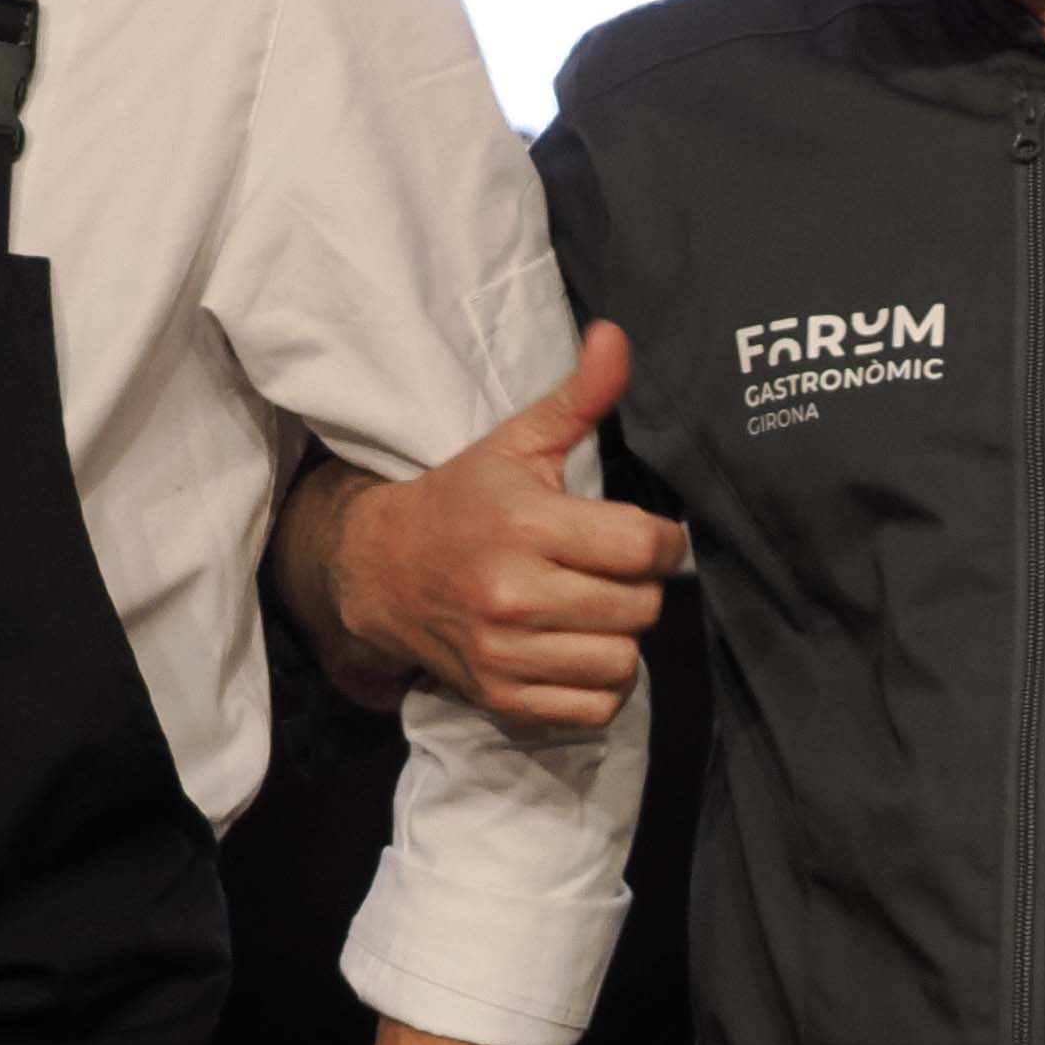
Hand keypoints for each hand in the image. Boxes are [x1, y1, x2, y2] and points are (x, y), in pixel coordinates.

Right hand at [320, 324, 690, 735]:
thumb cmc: (464, 500)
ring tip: (596, 609)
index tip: (647, 535)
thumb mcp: (517, 443)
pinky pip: (595, 708)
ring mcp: (504, 651)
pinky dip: (601, 686)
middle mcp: (513, 593)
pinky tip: (581, 649)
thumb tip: (618, 336)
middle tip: (614, 571)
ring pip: (623, 660)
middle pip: (640, 606)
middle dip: (640, 586)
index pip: (643, 546)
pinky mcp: (501, 696)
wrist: (381, 570)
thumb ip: (578, 397)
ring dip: (622, 636)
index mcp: (524, 524)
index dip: (663, 541)